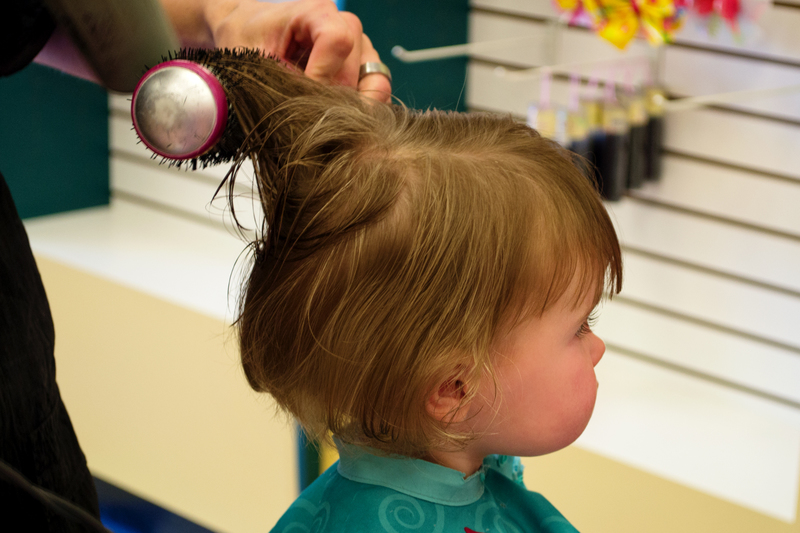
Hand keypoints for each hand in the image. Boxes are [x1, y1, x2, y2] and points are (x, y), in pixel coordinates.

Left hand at [167, 0, 391, 102]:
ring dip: (353, 107)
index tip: (303, 99)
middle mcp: (346, 25)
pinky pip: (377, 91)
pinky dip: (362, 109)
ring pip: (375, 82)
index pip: (338, 41)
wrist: (247, 37)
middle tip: (309, 116)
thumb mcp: (253, 60)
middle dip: (334, 99)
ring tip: (325, 118)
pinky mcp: (364, 67)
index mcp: (317, 12)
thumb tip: (308, 114)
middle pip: (357, 68)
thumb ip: (282, 81)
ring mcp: (360, 47)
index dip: (323, 76)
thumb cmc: (247, 41)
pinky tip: (338, 118)